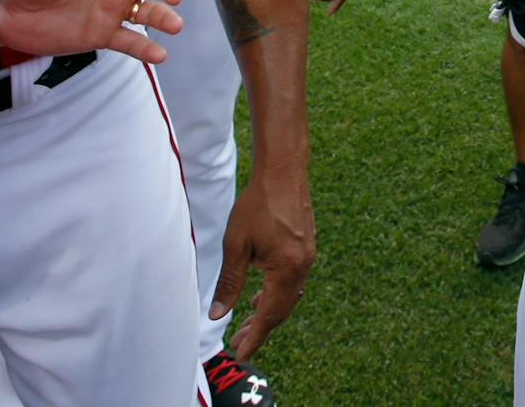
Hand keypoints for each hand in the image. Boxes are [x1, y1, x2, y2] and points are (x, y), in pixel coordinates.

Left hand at [212, 164, 315, 358]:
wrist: (282, 171)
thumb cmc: (257, 203)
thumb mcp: (236, 245)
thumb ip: (229, 282)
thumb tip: (217, 315)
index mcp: (287, 269)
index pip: (269, 314)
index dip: (254, 336)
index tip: (240, 353)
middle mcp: (302, 266)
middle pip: (281, 310)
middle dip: (260, 328)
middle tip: (238, 343)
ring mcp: (307, 256)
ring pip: (287, 296)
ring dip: (267, 312)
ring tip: (246, 323)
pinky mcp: (305, 247)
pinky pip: (291, 281)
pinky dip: (276, 294)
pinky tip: (260, 295)